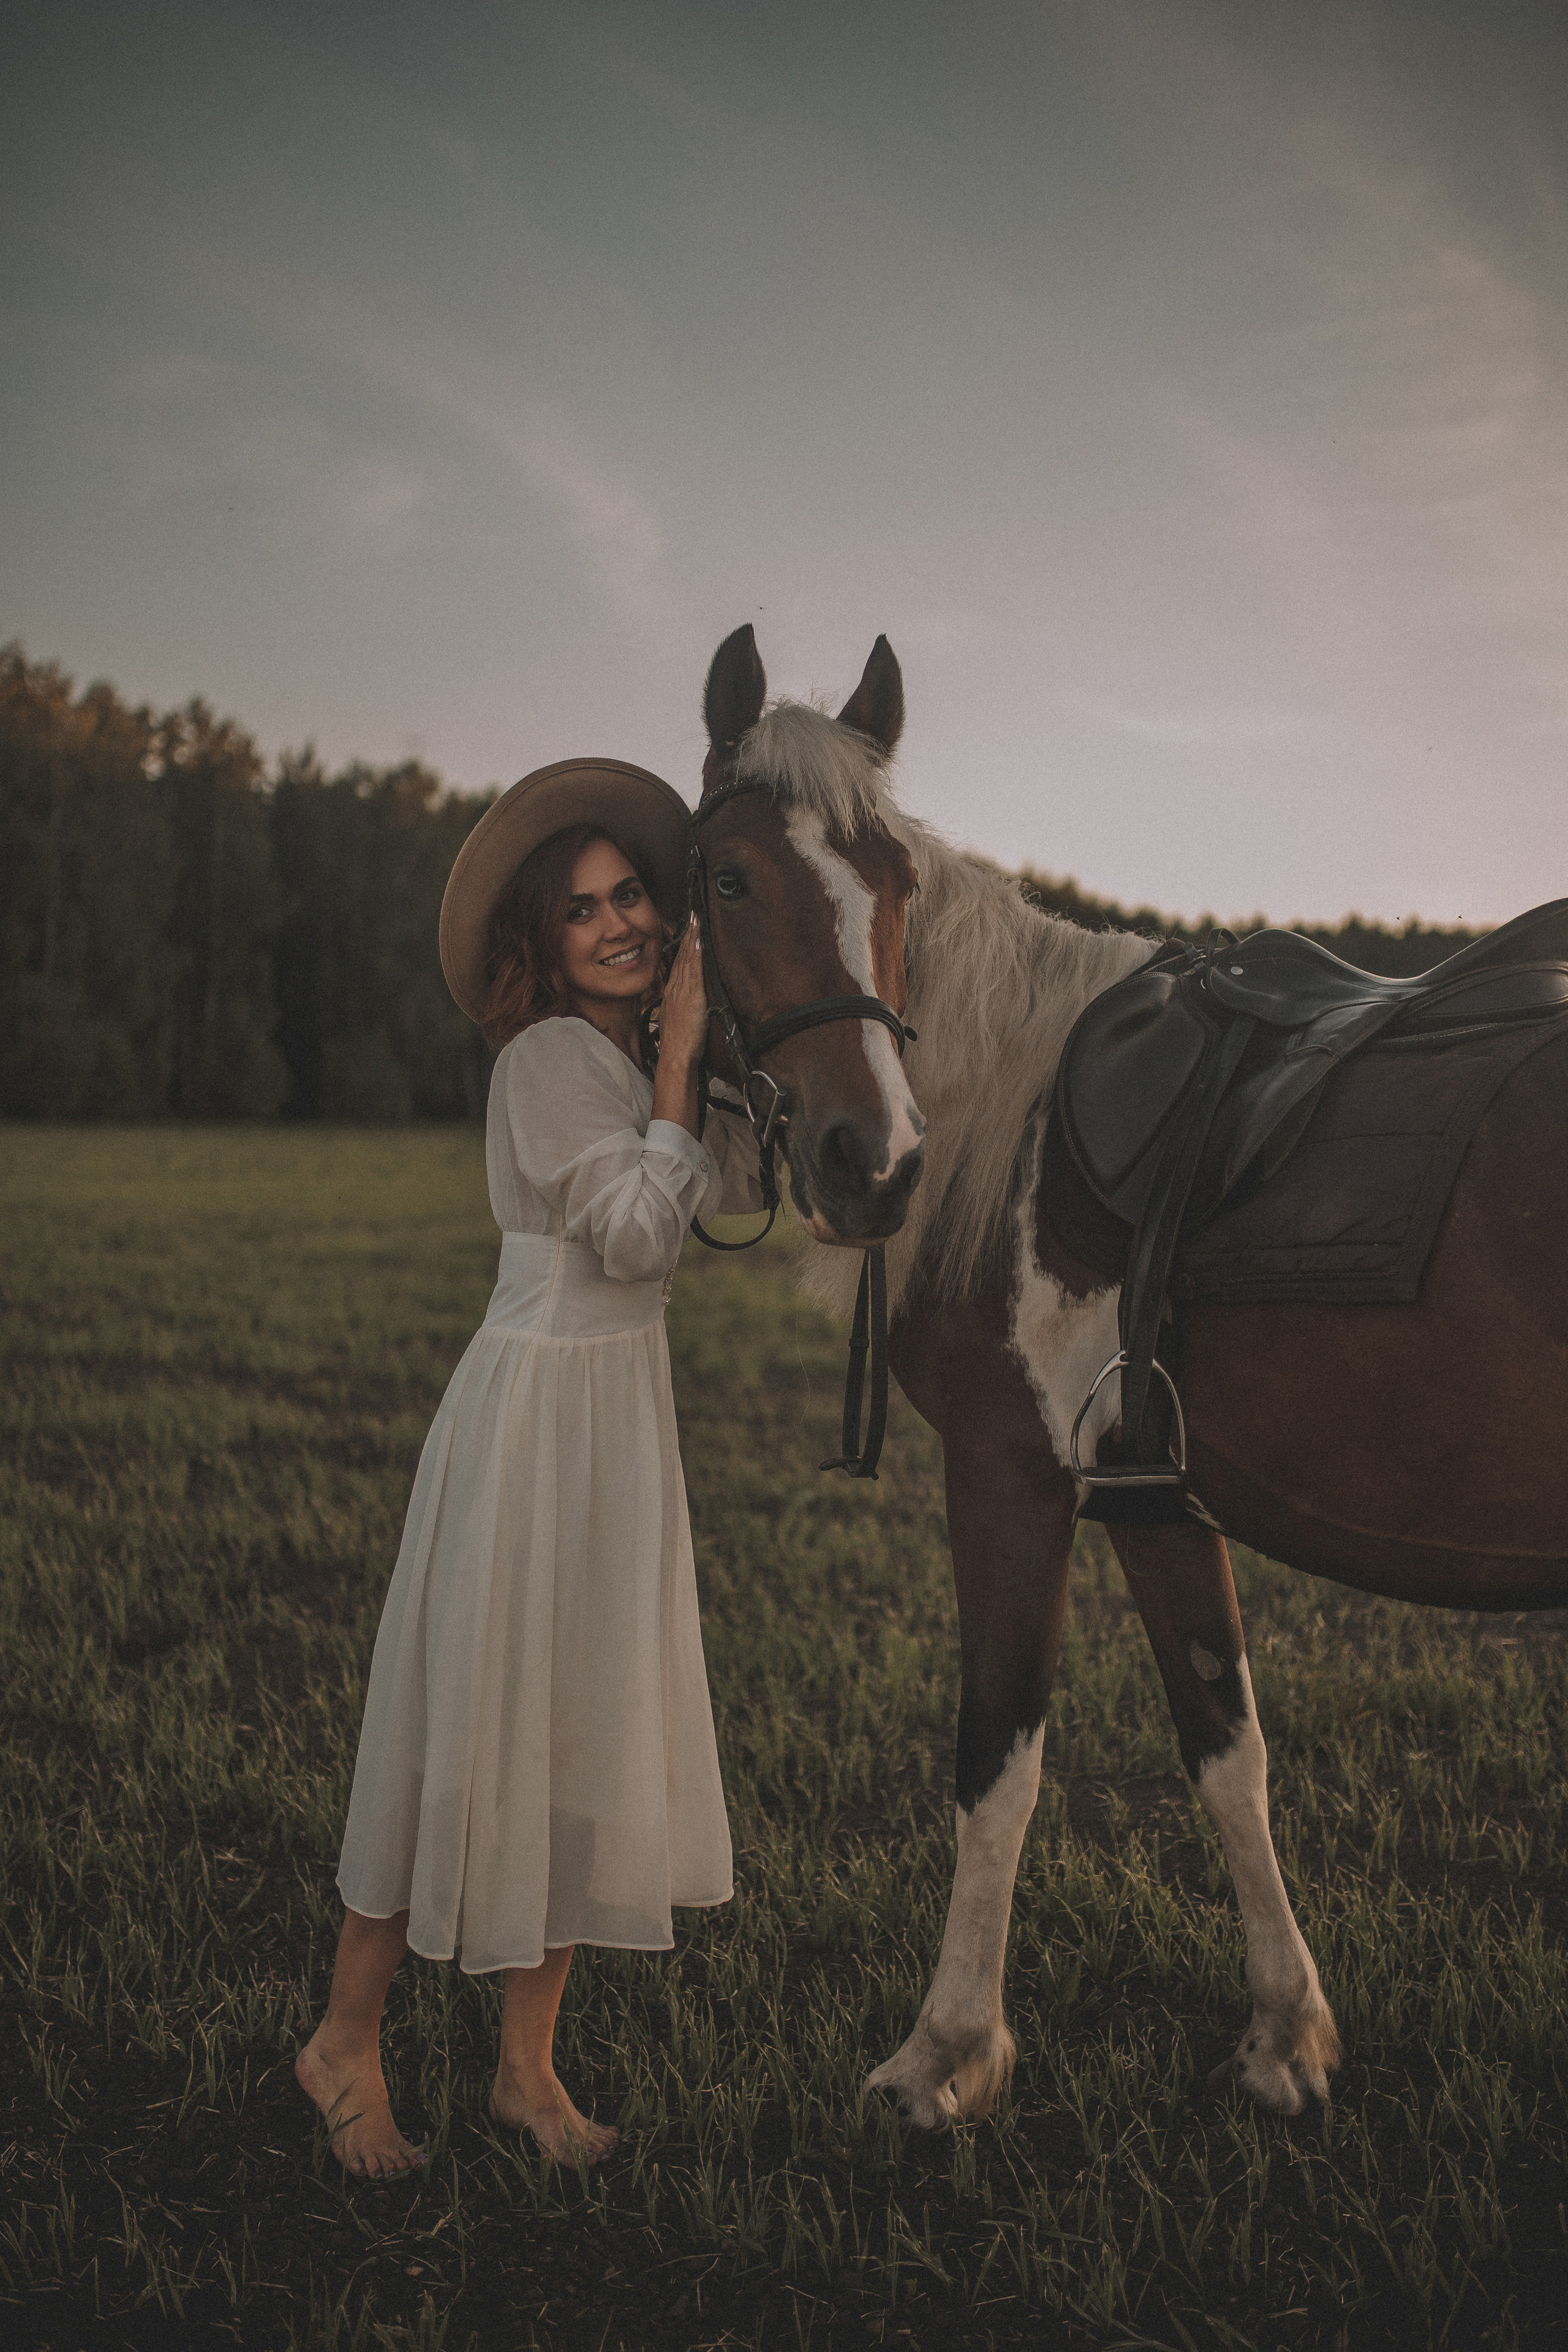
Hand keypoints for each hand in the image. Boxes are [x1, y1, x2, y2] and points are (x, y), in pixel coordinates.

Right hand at [657, 917, 709, 1069]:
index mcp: (671, 995)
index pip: (678, 965)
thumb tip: (685, 1007)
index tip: (688, 931)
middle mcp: (675, 990)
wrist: (675, 1057)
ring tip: (696, 922)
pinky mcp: (691, 997)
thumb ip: (680, 1010)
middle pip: (681, 957)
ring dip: (692, 939)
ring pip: (687, 960)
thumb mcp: (677, 1023)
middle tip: (692, 916)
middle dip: (687, 935)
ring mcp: (682, 992)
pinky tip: (698, 943)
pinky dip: (695, 956)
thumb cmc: (677, 1046)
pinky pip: (693, 972)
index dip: (683, 947)